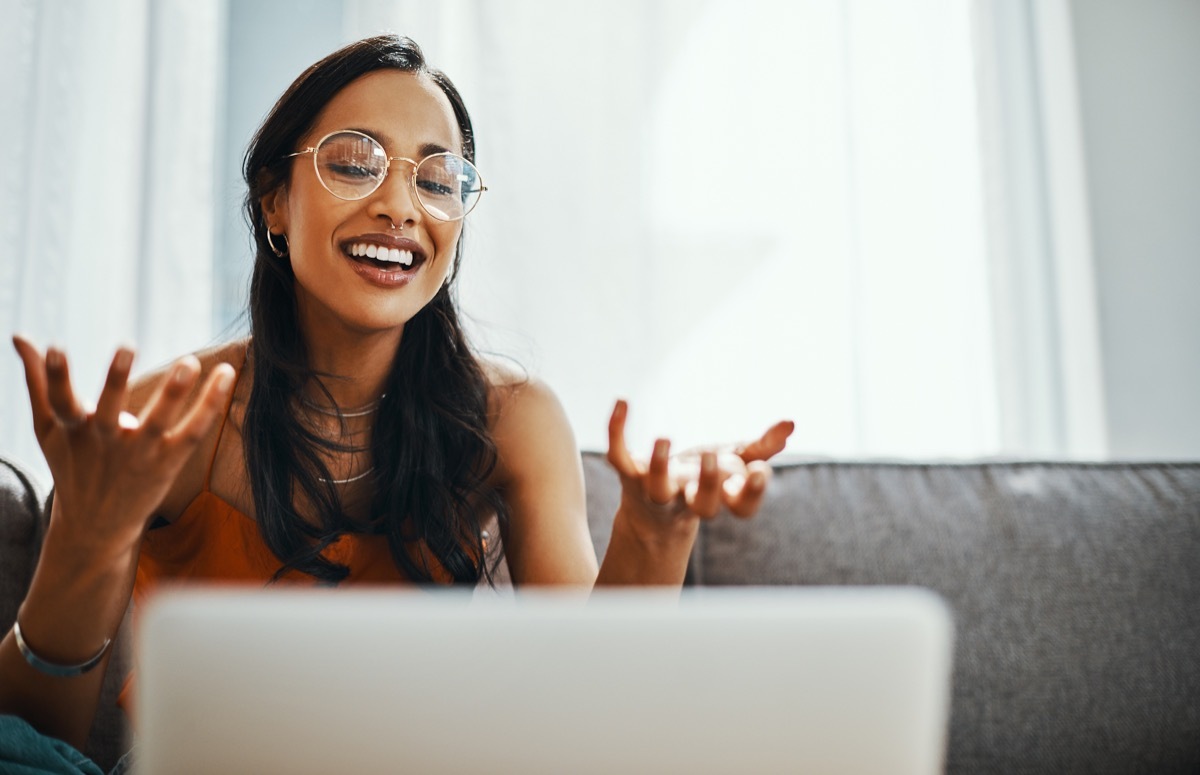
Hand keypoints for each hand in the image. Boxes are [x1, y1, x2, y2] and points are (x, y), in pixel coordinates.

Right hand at [12, 335, 234, 549]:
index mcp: (75, 430)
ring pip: (158, 422)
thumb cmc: (72, 465)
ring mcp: (139, 452)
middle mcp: (107, 440)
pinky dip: (210, 405)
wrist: (96, 526)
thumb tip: (19, 335)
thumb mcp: (49, 428)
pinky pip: (193, 432)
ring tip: (190, 361)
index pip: (60, 401)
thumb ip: (38, 381)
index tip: (54, 347)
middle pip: (110, 410)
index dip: (55, 376)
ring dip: (173, 392)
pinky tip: (227, 375)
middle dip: (116, 380)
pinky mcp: (168, 462)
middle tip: (126, 345)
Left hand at [605, 399, 793, 526]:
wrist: (651, 509)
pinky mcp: (629, 475)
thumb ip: (762, 446)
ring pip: (658, 489)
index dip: (751, 493)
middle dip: (709, 483)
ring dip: (661, 466)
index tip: (757, 471)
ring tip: (664, 438)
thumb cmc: (702, 480)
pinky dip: (616, 430)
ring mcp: (658, 489)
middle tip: (710, 456)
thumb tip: (791, 424)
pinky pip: (619, 456)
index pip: (742, 507)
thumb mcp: (733, 460)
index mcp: (720, 496)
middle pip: (704, 506)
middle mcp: (690, 498)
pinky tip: (622, 401)